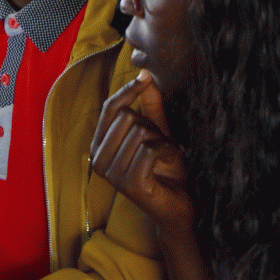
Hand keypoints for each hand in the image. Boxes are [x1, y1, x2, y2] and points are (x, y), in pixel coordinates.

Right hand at [91, 70, 192, 240]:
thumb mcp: (158, 132)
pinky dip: (167, 152)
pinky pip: (150, 150)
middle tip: (160, 144)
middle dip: (152, 126)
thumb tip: (145, 73)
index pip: (109, 109)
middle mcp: (99, 160)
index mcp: (99, 146)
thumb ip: (150, 106)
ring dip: (162, 141)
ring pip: (140, 132)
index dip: (127, 91)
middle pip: (127, 118)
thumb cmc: (166, 169)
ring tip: (165, 156)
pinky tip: (170, 163)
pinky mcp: (129, 184)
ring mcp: (112, 174)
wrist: (180, 205)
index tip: (145, 76)